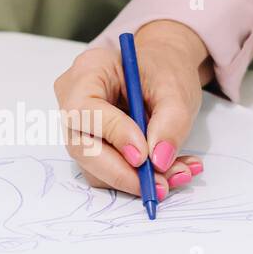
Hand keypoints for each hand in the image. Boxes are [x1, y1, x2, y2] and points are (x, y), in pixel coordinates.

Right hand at [53, 20, 212, 198]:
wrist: (163, 69)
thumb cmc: (165, 68)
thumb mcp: (176, 89)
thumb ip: (171, 122)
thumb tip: (158, 161)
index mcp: (88, 71)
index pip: (86, 111)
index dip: (114, 136)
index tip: (144, 156)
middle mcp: (73, 100)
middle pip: (83, 148)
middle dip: (124, 172)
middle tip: (160, 185)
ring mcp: (79, 127)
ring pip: (96, 168)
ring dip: (136, 179)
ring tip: (179, 172)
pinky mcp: (92, 147)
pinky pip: (109, 171)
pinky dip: (139, 177)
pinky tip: (170, 170)